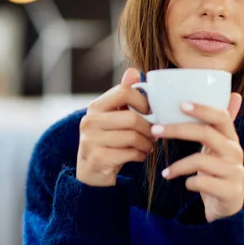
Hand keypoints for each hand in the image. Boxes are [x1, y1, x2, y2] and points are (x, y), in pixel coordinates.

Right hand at [76, 68, 154, 186]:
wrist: (91, 172)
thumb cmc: (108, 140)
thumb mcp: (114, 116)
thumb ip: (124, 95)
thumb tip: (134, 71)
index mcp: (95, 107)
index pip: (124, 92)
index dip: (142, 101)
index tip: (149, 112)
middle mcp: (90, 121)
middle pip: (132, 118)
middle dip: (148, 128)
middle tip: (153, 134)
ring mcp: (91, 140)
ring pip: (133, 137)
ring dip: (146, 143)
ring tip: (148, 146)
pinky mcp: (98, 158)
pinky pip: (130, 153)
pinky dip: (140, 155)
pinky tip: (139, 155)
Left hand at [152, 93, 243, 221]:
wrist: (229, 204)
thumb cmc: (218, 170)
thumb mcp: (219, 146)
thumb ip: (218, 124)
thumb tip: (233, 94)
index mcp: (231, 138)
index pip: (221, 116)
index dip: (202, 109)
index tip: (181, 105)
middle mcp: (235, 152)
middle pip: (206, 134)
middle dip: (177, 130)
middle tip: (155, 130)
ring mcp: (234, 172)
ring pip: (201, 160)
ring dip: (178, 165)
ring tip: (165, 172)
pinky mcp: (230, 191)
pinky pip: (202, 182)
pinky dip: (189, 182)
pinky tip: (184, 184)